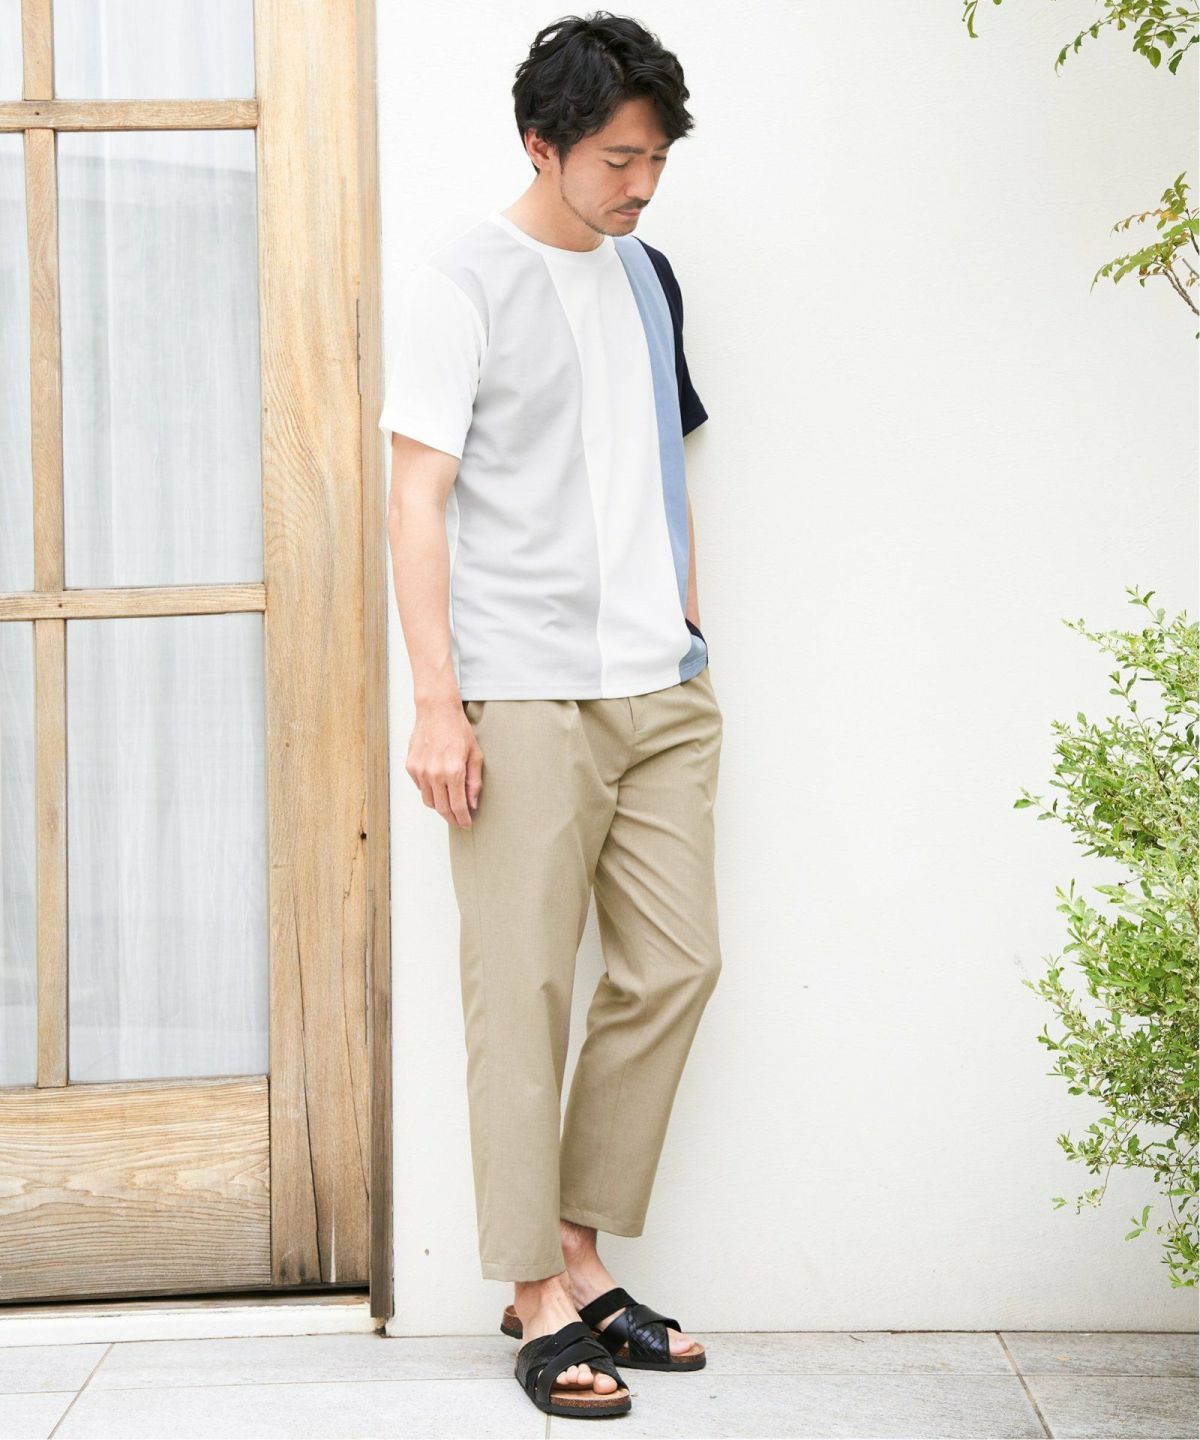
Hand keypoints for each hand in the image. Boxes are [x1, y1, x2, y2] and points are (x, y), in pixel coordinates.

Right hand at [406, 696, 482, 827]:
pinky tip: (439, 787)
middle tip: (459, 821)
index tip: (467, 824)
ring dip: (440, 807)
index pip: (458, 806)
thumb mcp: (475, 755)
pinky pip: (421, 788)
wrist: (436, 711)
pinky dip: (430, 791)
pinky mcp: (411, 767)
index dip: (463, 819)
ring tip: (450, 806)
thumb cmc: (458, 729)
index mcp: (453, 771)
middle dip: (452, 818)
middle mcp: (434, 774)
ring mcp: (420, 771)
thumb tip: (473, 803)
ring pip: (429, 801)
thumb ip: (474, 782)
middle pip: (442, 808)